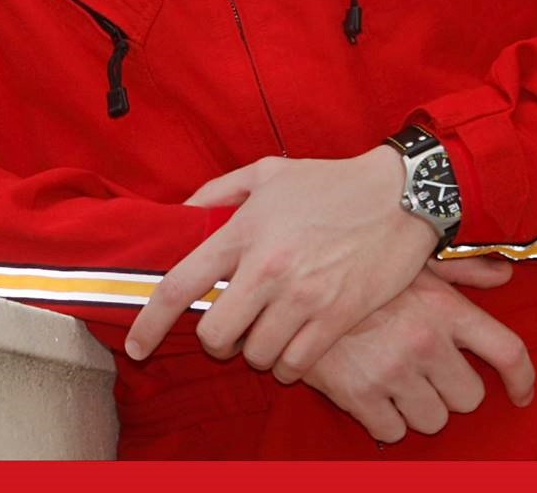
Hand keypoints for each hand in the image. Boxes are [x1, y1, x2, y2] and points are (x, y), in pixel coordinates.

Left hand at [124, 149, 438, 376]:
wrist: (400, 194)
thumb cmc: (332, 183)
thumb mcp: (269, 172)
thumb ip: (218, 191)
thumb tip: (182, 216)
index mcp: (244, 231)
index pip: (180, 285)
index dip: (149, 323)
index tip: (136, 346)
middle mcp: (267, 268)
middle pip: (215, 336)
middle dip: (218, 341)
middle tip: (235, 329)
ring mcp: (302, 296)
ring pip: (255, 355)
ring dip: (258, 350)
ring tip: (274, 329)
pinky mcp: (335, 317)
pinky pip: (294, 365)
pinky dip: (290, 362)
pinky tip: (299, 342)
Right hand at [302, 259, 535, 444]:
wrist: (292, 283)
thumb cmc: (358, 269)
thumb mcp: (412, 260)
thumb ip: (462, 269)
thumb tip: (504, 274)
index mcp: (444, 307)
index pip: (507, 351)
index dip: (523, 379)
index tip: (522, 394)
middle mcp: (425, 341)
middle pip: (471, 397)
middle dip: (453, 389)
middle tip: (428, 371)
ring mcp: (392, 371)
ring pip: (434, 420)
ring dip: (420, 407)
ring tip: (397, 378)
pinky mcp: (359, 395)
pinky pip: (393, 432)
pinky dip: (386, 420)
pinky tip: (373, 391)